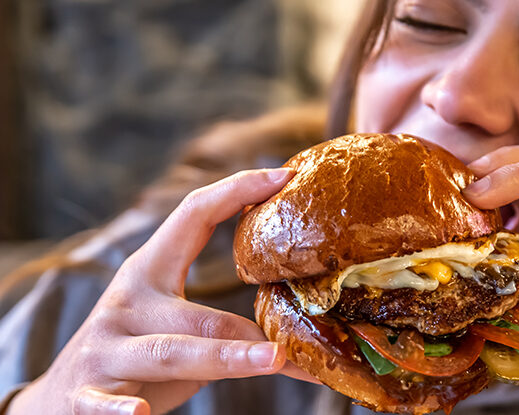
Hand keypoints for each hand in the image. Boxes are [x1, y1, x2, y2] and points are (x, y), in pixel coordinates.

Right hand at [8, 168, 311, 414]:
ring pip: (170, 351)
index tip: (284, 175)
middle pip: (197, 311)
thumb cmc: (135, 352)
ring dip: (224, 357)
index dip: (237, 190)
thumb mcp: (171, 324)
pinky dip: (119, 409)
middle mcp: (127, 303)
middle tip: (294, 341)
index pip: (193, 215)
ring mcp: (105, 348)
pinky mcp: (85, 394)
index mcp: (149, 271)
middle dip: (248, 327)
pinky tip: (140, 412)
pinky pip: (104, 402)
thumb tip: (301, 339)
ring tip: (270, 360)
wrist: (57, 400)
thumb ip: (221, 325)